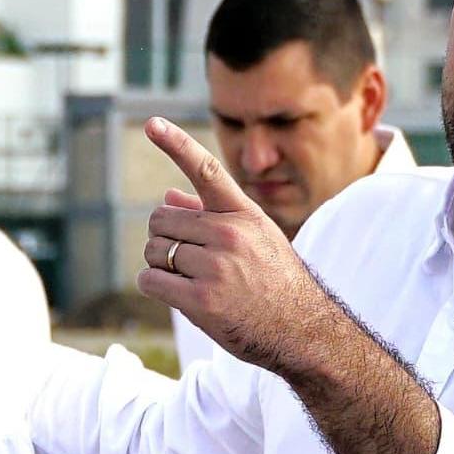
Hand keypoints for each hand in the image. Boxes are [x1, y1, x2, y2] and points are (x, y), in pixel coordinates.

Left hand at [137, 118, 346, 373]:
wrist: (303, 330)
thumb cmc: (276, 282)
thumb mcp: (256, 239)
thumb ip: (210, 216)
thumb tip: (166, 197)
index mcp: (244, 213)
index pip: (205, 169)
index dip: (174, 143)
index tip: (150, 123)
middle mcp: (230, 234)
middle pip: (161, 220)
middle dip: (165, 238)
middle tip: (187, 260)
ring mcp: (215, 267)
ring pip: (154, 251)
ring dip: (160, 264)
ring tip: (190, 279)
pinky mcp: (201, 299)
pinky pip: (150, 280)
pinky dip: (153, 285)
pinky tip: (176, 294)